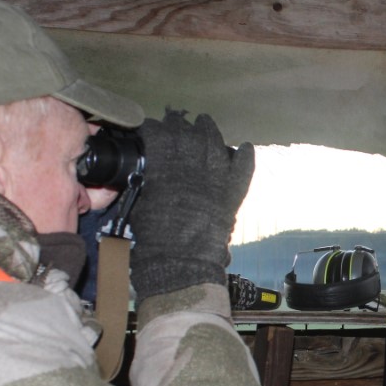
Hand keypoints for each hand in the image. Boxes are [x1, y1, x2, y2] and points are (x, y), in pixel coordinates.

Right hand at [127, 110, 254, 299]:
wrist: (182, 264)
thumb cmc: (154, 240)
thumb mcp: (140, 206)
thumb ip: (146, 185)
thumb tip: (148, 173)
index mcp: (165, 172)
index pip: (159, 138)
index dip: (154, 129)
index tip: (150, 127)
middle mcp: (192, 170)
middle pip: (187, 136)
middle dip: (180, 125)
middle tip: (175, 121)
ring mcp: (216, 181)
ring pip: (214, 145)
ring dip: (209, 130)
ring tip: (204, 121)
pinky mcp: (232, 195)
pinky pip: (243, 170)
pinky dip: (245, 157)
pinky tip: (245, 146)